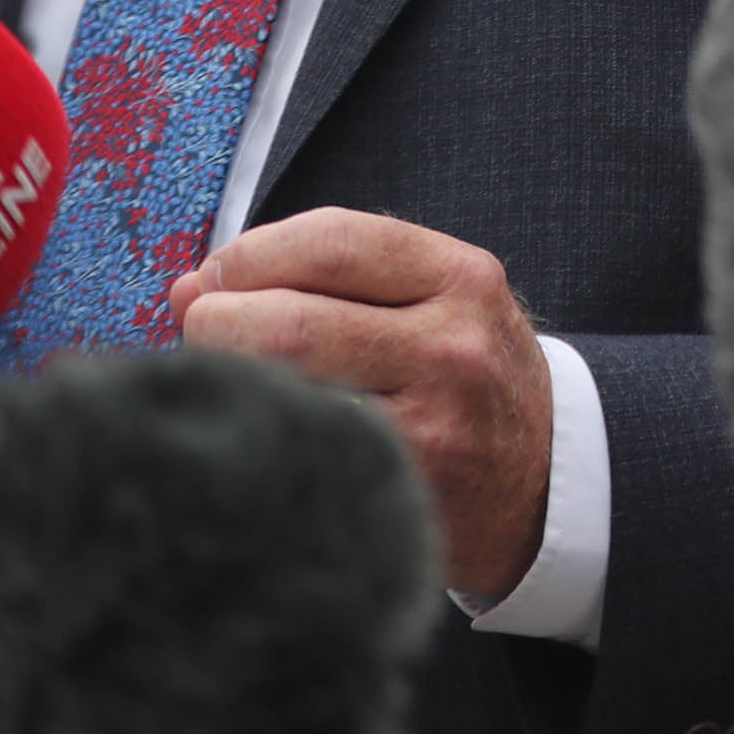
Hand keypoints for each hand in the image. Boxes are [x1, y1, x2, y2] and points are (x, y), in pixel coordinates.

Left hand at [169, 207, 553, 600]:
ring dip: (226, 384)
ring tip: (226, 385)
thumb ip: (324, 279)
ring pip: (282, 392)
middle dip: (216, 324)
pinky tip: (253, 435)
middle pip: (287, 321)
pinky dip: (254, 438)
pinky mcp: (399, 491)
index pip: (329, 241)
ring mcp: (429, 426)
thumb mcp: (430, 303)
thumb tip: (190, 284)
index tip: (218, 277)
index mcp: (461, 278)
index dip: (248, 255)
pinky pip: (294, 452)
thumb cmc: (463, 379)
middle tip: (206, 338)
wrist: (543, 480)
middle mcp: (452, 345)